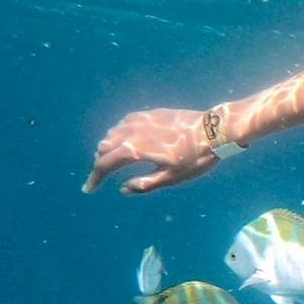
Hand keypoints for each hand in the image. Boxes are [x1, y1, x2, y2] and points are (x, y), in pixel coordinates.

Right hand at [83, 108, 219, 193]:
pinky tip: (124, 139)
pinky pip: (125, 123)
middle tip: (100, 176)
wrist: (214, 130)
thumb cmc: (195, 157)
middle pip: (105, 147)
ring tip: (110, 160)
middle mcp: (132, 131)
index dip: (94, 178)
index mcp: (135, 149)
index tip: (88, 189)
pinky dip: (119, 133)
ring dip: (107, 147)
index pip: (105, 164)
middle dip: (100, 163)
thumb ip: (145, 184)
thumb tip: (122, 190)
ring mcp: (141, 119)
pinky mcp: (151, 114)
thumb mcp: (171, 177)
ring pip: (113, 133)